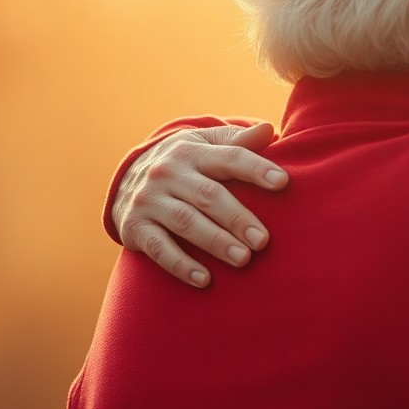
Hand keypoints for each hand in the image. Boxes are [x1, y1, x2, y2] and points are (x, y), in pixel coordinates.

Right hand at [113, 122, 287, 286]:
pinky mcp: (134, 226)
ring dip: (215, 242)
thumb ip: (237, 141)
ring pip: (185, 222)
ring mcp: (150, 200)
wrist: (126, 178)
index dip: (256, 169)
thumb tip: (268, 130)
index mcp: (193, 151)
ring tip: (243, 259)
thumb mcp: (206, 146)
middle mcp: (169, 173)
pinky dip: (181, 264)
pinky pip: (158, 248)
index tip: (282, 183)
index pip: (229, 158)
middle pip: (208, 195)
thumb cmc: (185, 164)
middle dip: (237, 218)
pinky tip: (204, 279)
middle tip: (263, 241)